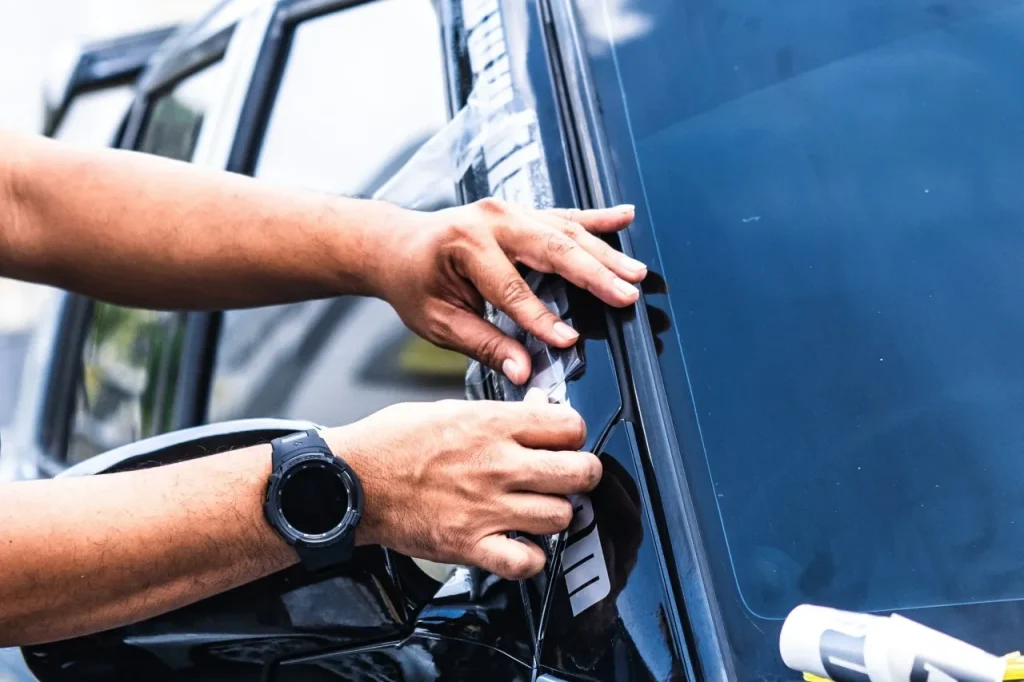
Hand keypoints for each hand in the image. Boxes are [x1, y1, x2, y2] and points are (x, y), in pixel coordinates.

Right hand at [322, 396, 600, 579]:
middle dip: (581, 473)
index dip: (574, 434)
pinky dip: (531, 558)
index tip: (566, 440)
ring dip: (556, 514)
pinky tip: (522, 545)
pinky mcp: (471, 545)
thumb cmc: (392, 442)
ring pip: (562, 516)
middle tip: (568, 475)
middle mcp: (498, 466)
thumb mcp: (449, 409)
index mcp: (493, 426)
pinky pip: (526, 562)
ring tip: (539, 508)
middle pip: (580, 472)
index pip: (571, 427)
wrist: (352, 481)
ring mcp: (488, 508)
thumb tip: (537, 413)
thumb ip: (499, 414)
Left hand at [374, 198, 645, 383]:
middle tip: (627, 295)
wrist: (396, 245)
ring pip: (566, 231)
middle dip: (594, 274)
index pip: (512, 288)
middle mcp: (492, 219)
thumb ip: (484, 345)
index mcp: (465, 244)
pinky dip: (597, 218)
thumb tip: (523, 370)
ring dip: (604, 253)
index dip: (541, 318)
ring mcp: (509, 210)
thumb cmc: (413, 283)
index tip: (569, 341)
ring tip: (635, 274)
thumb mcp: (438, 322)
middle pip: (552, 248)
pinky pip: (564, 215)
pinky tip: (625, 217)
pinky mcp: (522, 212)